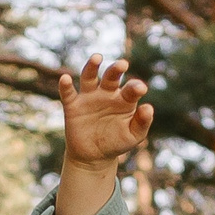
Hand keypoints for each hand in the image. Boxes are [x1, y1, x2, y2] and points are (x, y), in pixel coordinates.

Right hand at [57, 54, 153, 169]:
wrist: (94, 156)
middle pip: (111, 76)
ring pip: (89, 77)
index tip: (140, 88)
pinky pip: (68, 93)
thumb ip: (142, 122)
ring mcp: (89, 97)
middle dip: (116, 69)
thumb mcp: (133, 136)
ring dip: (92, 66)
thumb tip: (149, 107)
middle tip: (123, 65)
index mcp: (124, 99)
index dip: (135, 87)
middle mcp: (107, 93)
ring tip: (97, 58)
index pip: (131, 89)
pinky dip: (65, 85)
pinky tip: (65, 79)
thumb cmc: (116, 142)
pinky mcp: (73, 106)